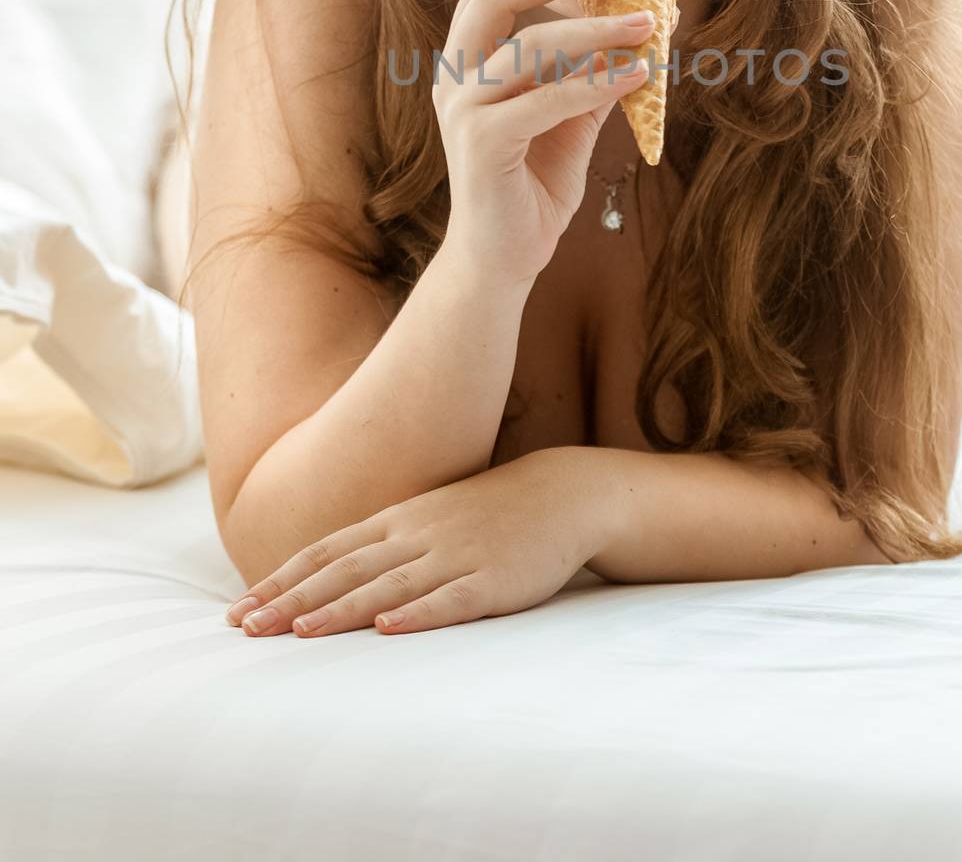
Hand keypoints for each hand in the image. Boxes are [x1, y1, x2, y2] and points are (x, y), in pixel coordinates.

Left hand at [223, 449, 600, 637]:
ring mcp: (455, 556)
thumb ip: (383, 545)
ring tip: (299, 631)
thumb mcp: (428, 518)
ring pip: (388, 585)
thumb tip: (327, 578)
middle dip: (290, 599)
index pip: (325, 552)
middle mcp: (417, 535)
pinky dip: (418, 613)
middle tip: (245, 628)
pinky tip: (390, 628)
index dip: (279, 580)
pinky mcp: (493, 580)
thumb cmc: (488, 513)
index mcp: (398, 520)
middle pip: (344, 570)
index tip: (237, 610)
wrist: (561, 494)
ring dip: (341, 610)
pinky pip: (451, 599)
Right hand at [435, 0, 658, 285]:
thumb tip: (641, 25)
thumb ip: (589, 74)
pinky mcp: (480, 144)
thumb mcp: (569, 119)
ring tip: (648, 22)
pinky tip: (640, 73)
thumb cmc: (532, 185)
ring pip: (528, 46)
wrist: (503, 259)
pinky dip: (597, 82)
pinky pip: (546, 99)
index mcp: (467, 63)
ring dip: (595, 29)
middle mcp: (455, 78)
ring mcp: (463, 111)